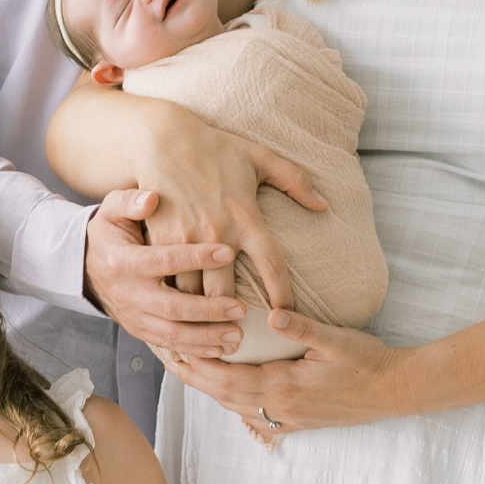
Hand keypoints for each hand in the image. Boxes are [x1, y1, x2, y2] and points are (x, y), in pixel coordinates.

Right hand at [85, 192, 251, 360]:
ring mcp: (134, 317)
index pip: (164, 260)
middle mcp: (129, 293)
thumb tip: (152, 199)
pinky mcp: (140, 331)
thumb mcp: (111, 210)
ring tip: (238, 336)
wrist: (84, 266)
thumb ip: (130, 202)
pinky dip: (196, 351)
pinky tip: (222, 349)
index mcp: (123, 261)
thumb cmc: (109, 233)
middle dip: (208, 310)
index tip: (228, 251)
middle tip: (240, 308)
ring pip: (172, 334)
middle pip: (171, 307)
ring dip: (207, 338)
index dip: (196, 257)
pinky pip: (169, 346)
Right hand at [112, 120, 330, 360]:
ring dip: (202, 318)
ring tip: (211, 341)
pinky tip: (178, 321)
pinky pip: (168, 281)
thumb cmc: (214, 147)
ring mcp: (186, 241)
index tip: (288, 317)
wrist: (161, 139)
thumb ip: (296, 180)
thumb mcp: (260, 158)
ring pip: (194, 294)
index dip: (284, 296)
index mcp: (246, 218)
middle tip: (246, 344)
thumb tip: (324, 205)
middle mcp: (217, 234)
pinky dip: (174, 302)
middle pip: (229, 292)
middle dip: (236, 320)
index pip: (273, 266)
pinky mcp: (160, 241)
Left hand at [173, 313, 405, 440]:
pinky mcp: (299, 422)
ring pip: (237, 407)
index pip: (227, 377)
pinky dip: (234, 404)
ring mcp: (290, 418)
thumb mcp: (336, 339)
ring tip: (188, 372)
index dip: (197, 365)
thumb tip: (271, 313)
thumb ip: (302, 327)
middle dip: (193, 378)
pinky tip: (226, 393)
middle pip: (223, 395)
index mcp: (284, 385)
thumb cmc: (368, 361)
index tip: (175, 347)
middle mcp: (281, 407)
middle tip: (168, 359)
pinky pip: (256, 418)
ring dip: (210, 390)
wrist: (395, 391)